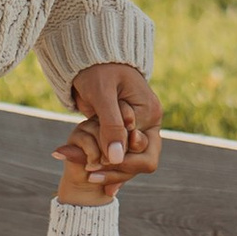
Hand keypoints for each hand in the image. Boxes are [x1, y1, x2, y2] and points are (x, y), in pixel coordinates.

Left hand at [65, 62, 161, 195]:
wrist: (89, 57)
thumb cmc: (98, 69)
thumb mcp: (103, 95)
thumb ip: (111, 126)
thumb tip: (116, 159)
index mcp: (150, 113)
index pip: (142, 153)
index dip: (120, 162)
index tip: (93, 162)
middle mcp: (148, 123)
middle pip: (141, 162)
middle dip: (117, 171)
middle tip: (90, 174)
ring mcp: (138, 128)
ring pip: (131, 162)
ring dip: (110, 171)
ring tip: (87, 175)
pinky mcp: (124, 131)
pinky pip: (121, 155)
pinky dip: (108, 166)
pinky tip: (94, 177)